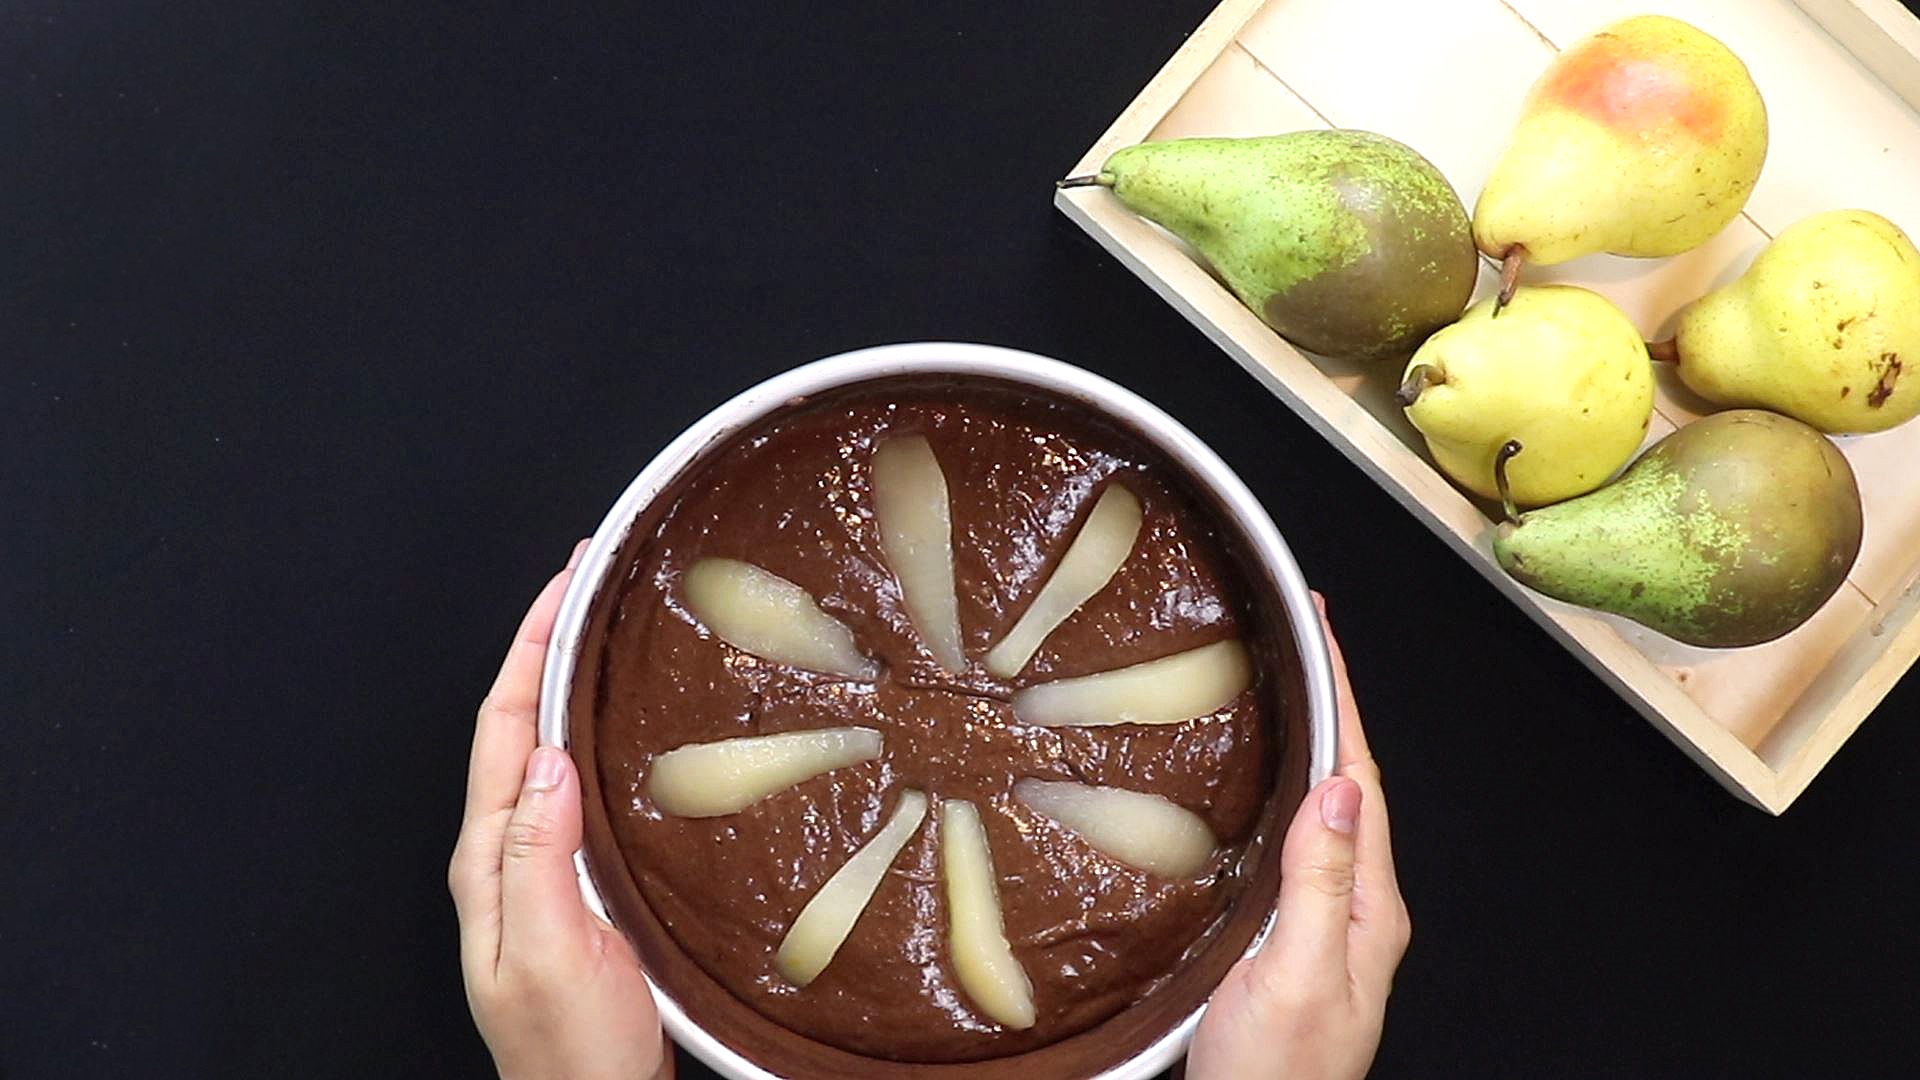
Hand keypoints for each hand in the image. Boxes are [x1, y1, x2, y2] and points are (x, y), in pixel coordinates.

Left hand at [449, 542, 670, 1079]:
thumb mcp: (548, 952)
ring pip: (550, 748)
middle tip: (591, 579)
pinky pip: (581, 785)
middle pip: (520, 724)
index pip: (503, 726)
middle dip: (548, 642)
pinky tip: (632, 725)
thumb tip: (549, 760)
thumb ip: (537, 856)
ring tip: (609, 626)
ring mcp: (540, 867)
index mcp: (490, 858)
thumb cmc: (572, 1051)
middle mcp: (507, 852)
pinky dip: (599, 732)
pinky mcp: (577, 884)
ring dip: (572, 680)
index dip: (531, 646)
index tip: (567, 583)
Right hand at [1186, 596, 1409, 1079]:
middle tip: (1300, 632)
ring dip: (1309, 740)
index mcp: (1368, 909)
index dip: (1344, 695)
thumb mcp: (1292, 978)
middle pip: (1349, 781)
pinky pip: (1298, 842)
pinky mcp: (1291, 943)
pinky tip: (1257, 786)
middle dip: (1330, 701)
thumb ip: (1319, 885)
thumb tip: (1338, 789)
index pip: (1362, 777)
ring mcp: (1328, 927)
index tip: (1324, 626)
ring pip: (1324, 809)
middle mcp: (1357, 911)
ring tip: (1283, 683)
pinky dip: (1283, 792)